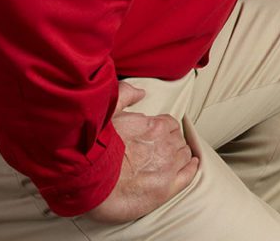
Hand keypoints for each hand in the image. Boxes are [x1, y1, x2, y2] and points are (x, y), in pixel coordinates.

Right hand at [85, 82, 198, 222]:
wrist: (88, 183)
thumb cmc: (93, 150)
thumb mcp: (107, 112)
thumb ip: (125, 96)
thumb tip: (139, 92)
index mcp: (155, 126)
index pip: (170, 124)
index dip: (164, 129)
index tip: (158, 135)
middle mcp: (165, 145)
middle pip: (178, 140)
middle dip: (171, 143)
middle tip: (159, 150)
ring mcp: (168, 167)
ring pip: (184, 155)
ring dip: (179, 155)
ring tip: (170, 159)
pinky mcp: (167, 188)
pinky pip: (189, 175)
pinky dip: (191, 168)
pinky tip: (190, 166)